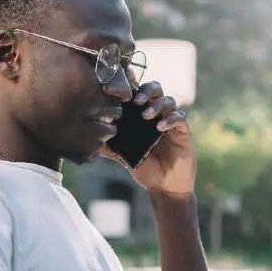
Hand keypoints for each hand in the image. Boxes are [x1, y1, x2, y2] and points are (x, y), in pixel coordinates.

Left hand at [101, 81, 194, 196]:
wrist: (164, 187)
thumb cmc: (145, 169)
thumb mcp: (123, 155)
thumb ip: (109, 145)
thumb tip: (88, 138)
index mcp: (142, 116)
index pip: (137, 92)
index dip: (130, 83)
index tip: (118, 84)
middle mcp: (157, 114)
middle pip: (155, 89)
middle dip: (145, 90)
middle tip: (136, 101)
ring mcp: (171, 122)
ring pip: (168, 100)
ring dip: (157, 104)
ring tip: (146, 116)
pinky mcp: (183, 131)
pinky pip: (179, 117)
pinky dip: (170, 119)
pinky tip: (159, 128)